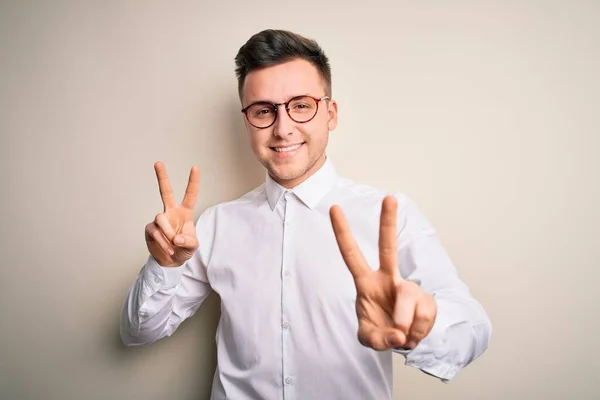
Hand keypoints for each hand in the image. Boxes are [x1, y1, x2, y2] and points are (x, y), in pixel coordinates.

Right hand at [144, 162, 199, 266]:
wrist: (170, 262)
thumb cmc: (183, 249)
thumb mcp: (192, 247)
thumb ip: (189, 242)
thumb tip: (176, 237)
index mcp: (185, 213)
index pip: (190, 195)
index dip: (193, 182)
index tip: (195, 167)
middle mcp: (171, 212)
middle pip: (166, 192)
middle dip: (162, 177)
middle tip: (158, 162)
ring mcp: (160, 219)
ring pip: (161, 219)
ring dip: (168, 233)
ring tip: (173, 245)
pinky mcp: (150, 228)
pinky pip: (155, 231)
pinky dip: (162, 242)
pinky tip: (167, 248)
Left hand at [329, 195, 436, 350]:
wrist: (405, 341)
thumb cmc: (381, 331)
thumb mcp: (369, 339)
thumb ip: (378, 339)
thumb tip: (398, 334)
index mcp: (366, 283)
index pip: (351, 254)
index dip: (342, 232)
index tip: (334, 208)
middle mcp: (388, 279)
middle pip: (388, 247)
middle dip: (388, 222)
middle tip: (390, 198)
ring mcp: (408, 288)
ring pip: (408, 295)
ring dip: (404, 320)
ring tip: (403, 336)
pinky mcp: (426, 301)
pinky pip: (424, 314)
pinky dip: (417, 331)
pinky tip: (414, 333)